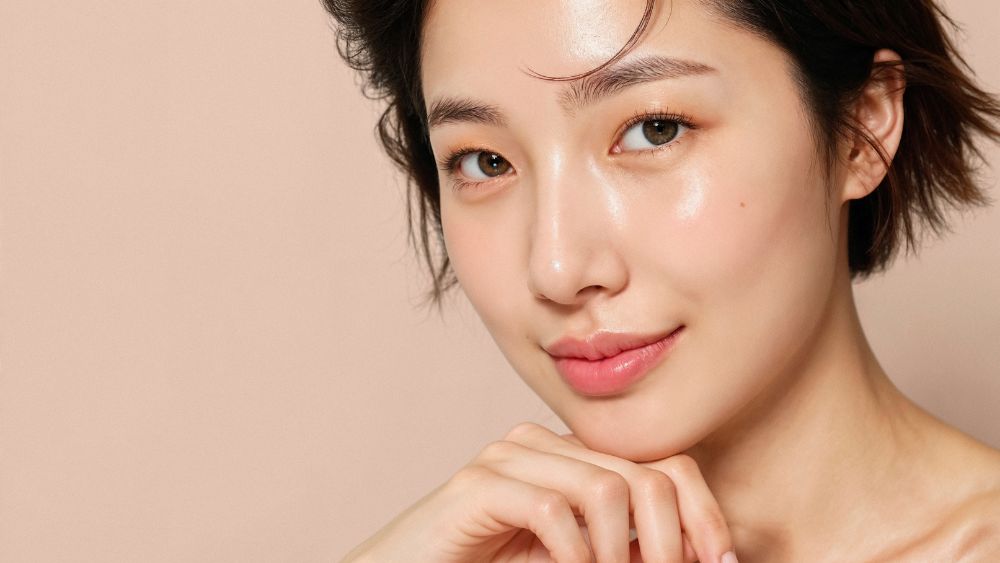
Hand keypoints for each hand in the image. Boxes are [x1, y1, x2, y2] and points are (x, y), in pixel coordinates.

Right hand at [341, 422, 736, 562]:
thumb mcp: (573, 560)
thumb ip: (620, 548)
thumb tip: (698, 553)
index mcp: (572, 460)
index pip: (663, 467)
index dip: (702, 515)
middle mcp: (545, 446)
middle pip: (644, 476)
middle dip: (672, 543)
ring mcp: (508, 459)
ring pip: (605, 489)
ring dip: (618, 555)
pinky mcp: (478, 485)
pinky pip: (552, 510)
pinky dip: (573, 556)